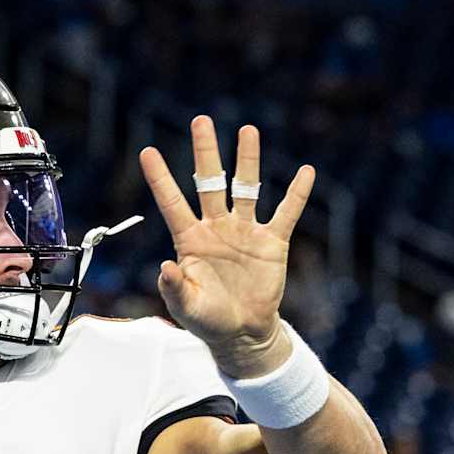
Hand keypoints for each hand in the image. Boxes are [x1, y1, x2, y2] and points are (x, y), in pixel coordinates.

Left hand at [138, 117, 315, 377]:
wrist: (241, 333)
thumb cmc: (207, 320)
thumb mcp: (185, 307)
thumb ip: (175, 287)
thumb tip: (164, 265)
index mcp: (191, 240)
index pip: (173, 203)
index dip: (160, 178)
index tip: (147, 151)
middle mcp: (217, 227)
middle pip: (210, 182)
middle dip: (205, 152)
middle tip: (201, 120)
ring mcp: (245, 232)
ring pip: (247, 187)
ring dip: (248, 160)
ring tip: (248, 131)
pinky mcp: (272, 242)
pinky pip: (286, 213)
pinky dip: (296, 194)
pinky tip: (306, 172)